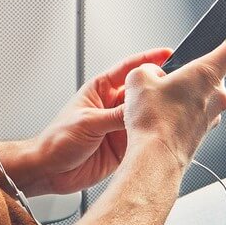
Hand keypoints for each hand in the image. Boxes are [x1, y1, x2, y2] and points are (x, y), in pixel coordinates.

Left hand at [27, 47, 174, 194]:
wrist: (50, 171)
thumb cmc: (56, 141)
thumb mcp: (88, 122)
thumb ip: (116, 115)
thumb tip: (140, 108)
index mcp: (100, 91)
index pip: (127, 69)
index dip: (147, 59)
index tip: (167, 53)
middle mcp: (112, 106)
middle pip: (141, 92)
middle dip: (158, 89)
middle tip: (175, 87)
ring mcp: (120, 125)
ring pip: (146, 115)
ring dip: (157, 115)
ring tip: (171, 113)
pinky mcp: (126, 144)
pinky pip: (145, 136)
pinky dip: (154, 136)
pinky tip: (161, 134)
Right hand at [123, 9, 225, 168]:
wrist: (156, 159)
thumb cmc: (154, 124)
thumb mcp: (138, 80)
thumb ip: (149, 69)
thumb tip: (154, 76)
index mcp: (208, 73)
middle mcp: (218, 93)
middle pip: (205, 72)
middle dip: (184, 74)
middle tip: (161, 86)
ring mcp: (214, 114)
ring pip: (197, 94)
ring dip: (179, 95)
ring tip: (157, 108)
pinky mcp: (205, 129)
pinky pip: (192, 112)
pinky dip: (178, 112)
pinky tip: (162, 120)